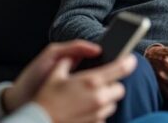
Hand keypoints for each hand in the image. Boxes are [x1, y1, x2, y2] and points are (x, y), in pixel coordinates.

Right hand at [4, 40, 135, 122]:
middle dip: (112, 85)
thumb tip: (84, 52)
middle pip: (119, 89)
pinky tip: (83, 110)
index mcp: (91, 81)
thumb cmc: (44, 98)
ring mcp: (98, 113)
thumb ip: (71, 58)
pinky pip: (103, 117)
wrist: (36, 122)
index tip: (131, 59)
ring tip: (87, 98)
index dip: (129, 62)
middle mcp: (99, 98)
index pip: (122, 68)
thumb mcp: (55, 73)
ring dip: (105, 100)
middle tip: (100, 83)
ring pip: (112, 104)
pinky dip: (97, 113)